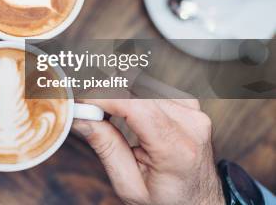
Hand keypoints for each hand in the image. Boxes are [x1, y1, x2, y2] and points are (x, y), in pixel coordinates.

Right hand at [73, 99, 223, 204]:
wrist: (199, 203)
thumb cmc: (167, 200)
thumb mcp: (129, 185)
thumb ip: (106, 147)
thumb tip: (81, 117)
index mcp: (177, 149)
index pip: (136, 107)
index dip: (102, 97)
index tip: (79, 100)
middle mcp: (191, 124)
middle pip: (137, 92)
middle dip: (105, 95)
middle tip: (83, 108)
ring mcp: (194, 112)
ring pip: (143, 86)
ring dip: (119, 95)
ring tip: (103, 111)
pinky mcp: (191, 105)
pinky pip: (153, 88)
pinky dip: (134, 95)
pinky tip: (125, 110)